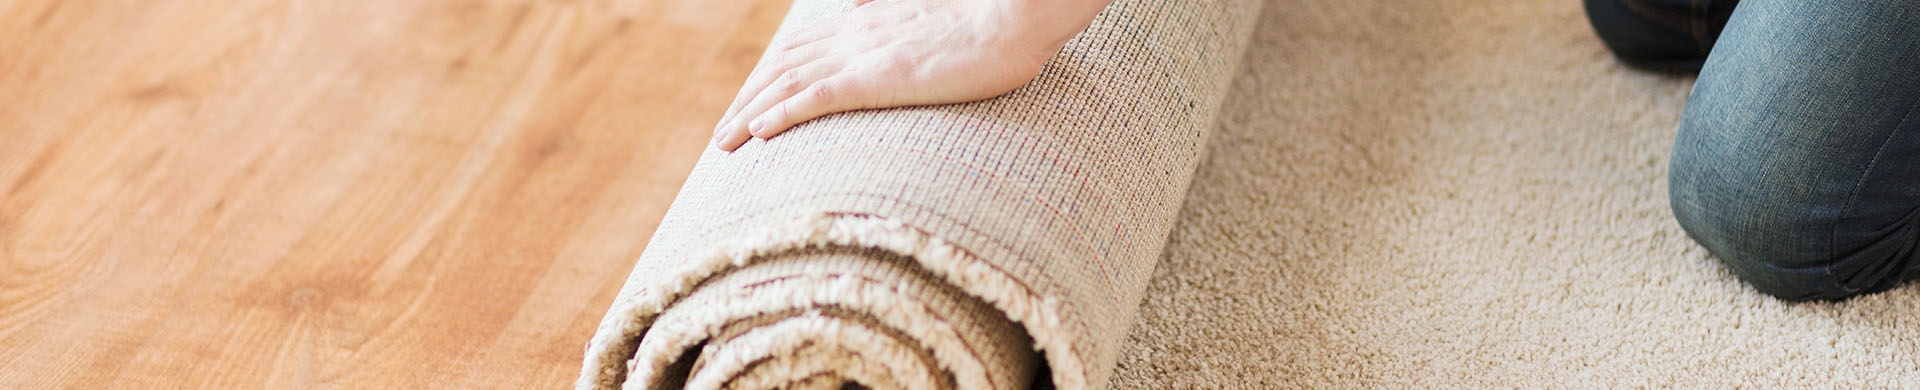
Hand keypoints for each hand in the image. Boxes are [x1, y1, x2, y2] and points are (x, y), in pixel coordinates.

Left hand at [711, 0, 1111, 150]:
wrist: (1013, 17)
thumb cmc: (989, 25)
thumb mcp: (933, 25)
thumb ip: (897, 28)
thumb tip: (869, 20)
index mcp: (866, 23)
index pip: (799, 50)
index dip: (767, 79)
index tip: (748, 107)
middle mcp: (854, 34)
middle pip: (781, 66)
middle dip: (745, 100)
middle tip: (722, 135)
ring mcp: (863, 55)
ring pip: (787, 84)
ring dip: (749, 113)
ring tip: (723, 142)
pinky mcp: (877, 76)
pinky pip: (815, 97)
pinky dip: (781, 114)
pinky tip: (758, 133)